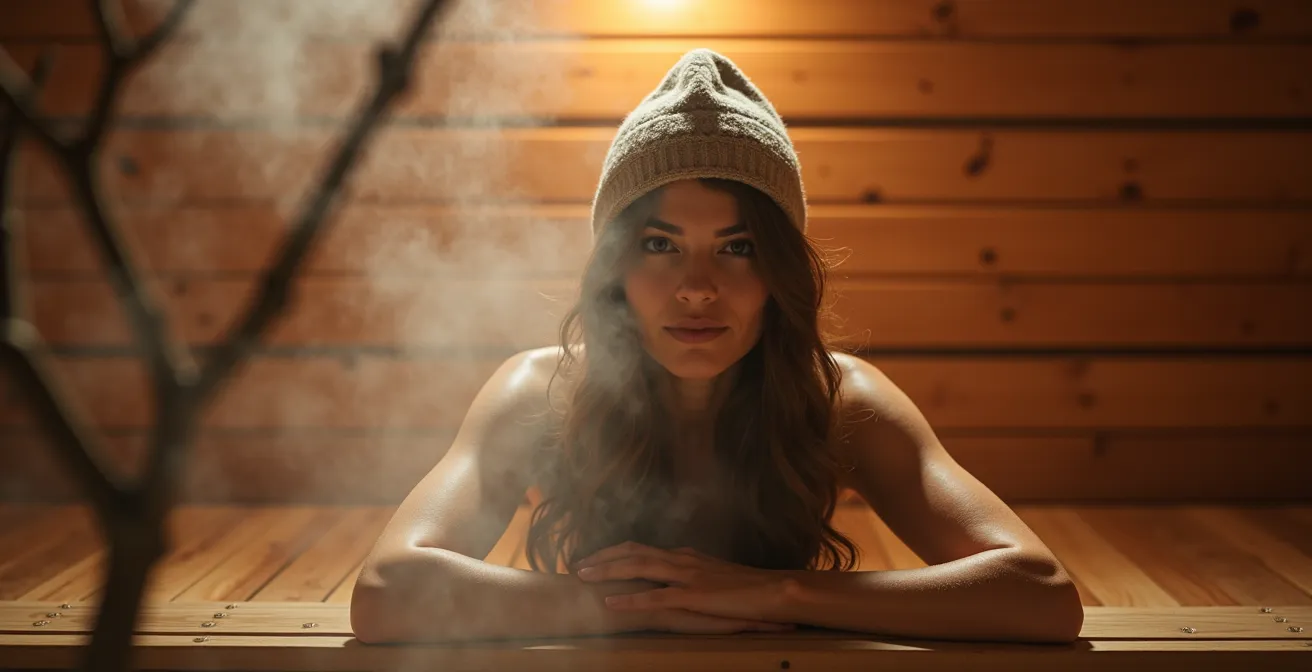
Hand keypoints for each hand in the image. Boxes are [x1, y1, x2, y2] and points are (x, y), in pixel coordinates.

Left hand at [575, 541, 795, 624]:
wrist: (774, 589)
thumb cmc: (748, 588)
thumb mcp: (715, 577)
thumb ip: (694, 576)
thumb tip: (677, 581)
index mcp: (686, 556)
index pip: (643, 549)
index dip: (616, 553)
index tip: (594, 558)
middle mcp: (682, 559)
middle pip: (634, 552)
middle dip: (603, 557)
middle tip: (577, 565)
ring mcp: (687, 576)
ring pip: (639, 568)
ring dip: (608, 571)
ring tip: (584, 577)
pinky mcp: (694, 596)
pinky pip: (656, 597)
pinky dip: (631, 599)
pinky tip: (612, 603)